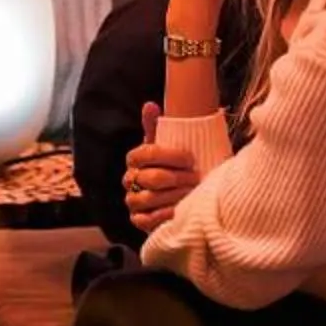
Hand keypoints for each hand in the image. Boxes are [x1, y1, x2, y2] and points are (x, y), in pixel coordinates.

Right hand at [123, 103, 195, 230]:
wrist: (178, 195)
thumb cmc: (174, 167)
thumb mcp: (168, 146)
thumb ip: (157, 127)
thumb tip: (150, 105)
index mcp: (134, 158)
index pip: (146, 153)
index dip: (170, 156)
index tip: (191, 158)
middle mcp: (129, 179)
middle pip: (151, 177)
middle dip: (178, 178)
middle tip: (196, 177)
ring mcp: (133, 201)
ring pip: (149, 198)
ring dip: (175, 195)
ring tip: (193, 192)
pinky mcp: (138, 220)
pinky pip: (148, 219)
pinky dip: (165, 214)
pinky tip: (180, 209)